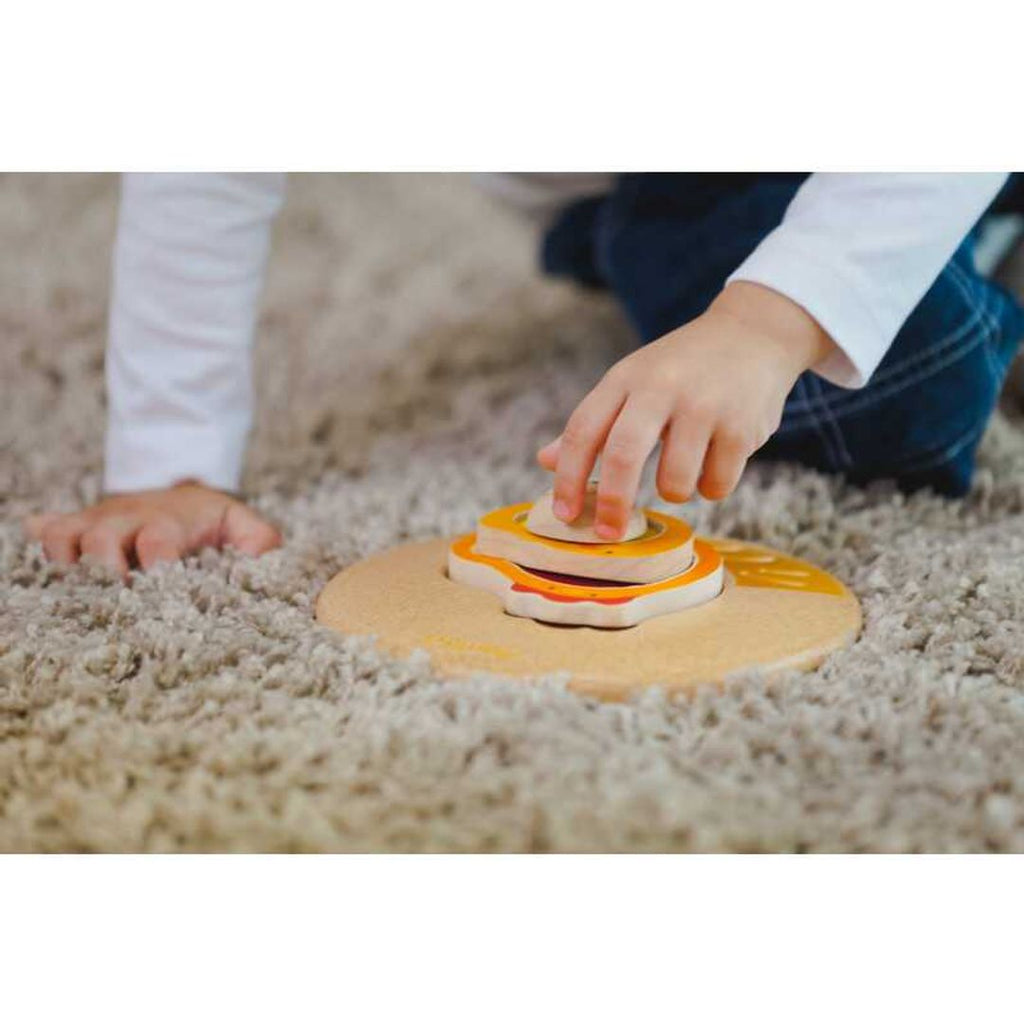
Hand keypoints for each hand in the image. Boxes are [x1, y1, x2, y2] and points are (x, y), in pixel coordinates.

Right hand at [24, 481, 280, 576]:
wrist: (174, 489)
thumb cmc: (208, 519)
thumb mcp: (239, 522)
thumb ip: (259, 542)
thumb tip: (261, 560)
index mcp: (170, 523)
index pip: (159, 540)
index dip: (157, 561)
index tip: (161, 584)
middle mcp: (127, 521)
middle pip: (101, 538)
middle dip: (103, 567)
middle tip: (113, 598)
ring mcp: (96, 524)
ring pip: (64, 537)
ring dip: (66, 563)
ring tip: (77, 594)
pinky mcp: (74, 529)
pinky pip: (46, 533)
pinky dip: (41, 549)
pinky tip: (46, 574)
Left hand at [538, 282, 834, 538]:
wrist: (753, 333)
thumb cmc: (680, 369)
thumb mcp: (631, 382)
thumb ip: (593, 423)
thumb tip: (546, 461)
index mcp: (625, 378)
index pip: (583, 430)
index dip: (568, 478)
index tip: (564, 515)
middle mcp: (661, 388)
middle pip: (623, 456)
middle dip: (613, 503)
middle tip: (609, 533)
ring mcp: (704, 406)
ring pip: (674, 483)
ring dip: (674, 492)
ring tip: (682, 471)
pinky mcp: (742, 427)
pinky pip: (715, 485)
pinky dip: (711, 487)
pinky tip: (717, 460)